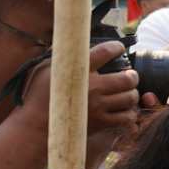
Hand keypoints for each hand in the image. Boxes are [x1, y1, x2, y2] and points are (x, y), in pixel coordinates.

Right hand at [15, 41, 137, 135]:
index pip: (105, 52)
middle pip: (126, 78)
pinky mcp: (101, 123)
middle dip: (132, 75)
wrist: (36, 126)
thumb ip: (62, 57)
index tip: (119, 48)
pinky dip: (129, 113)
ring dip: (132, 93)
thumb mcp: (45, 69)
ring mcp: (98, 107)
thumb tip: (72, 42)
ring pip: (130, 97)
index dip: (116, 48)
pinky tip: (123, 109)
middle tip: (129, 75)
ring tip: (127, 92)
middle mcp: (92, 88)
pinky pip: (126, 117)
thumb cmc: (39, 96)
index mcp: (78, 71)